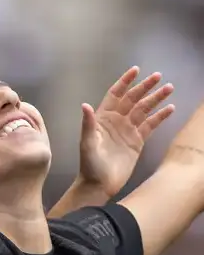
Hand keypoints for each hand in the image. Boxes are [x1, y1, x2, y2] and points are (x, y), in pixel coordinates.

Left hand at [78, 66, 174, 197]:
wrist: (99, 184)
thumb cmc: (89, 164)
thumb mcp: (87, 143)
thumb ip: (88, 124)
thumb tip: (85, 105)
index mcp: (102, 118)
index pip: (115, 95)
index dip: (124, 82)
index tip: (135, 70)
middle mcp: (116, 121)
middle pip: (132, 99)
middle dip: (144, 87)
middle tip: (158, 76)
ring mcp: (128, 130)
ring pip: (144, 110)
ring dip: (156, 99)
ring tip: (168, 88)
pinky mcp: (137, 141)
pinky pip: (150, 125)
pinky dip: (160, 116)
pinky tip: (170, 108)